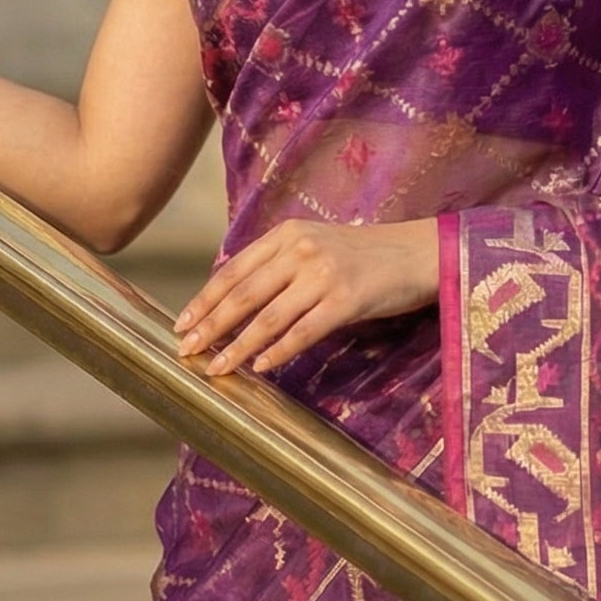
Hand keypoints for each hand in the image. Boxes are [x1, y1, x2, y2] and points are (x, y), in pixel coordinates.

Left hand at [173, 217, 438, 376]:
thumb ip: (279, 263)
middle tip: (185, 349)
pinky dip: (278, 351)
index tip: (182, 323)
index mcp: (287, 234)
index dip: (205, 299)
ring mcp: (323, 274)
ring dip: (237, 346)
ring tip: (215, 367)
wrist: (419, 253)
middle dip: (210, 324)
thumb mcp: (316, 244)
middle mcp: (301, 249)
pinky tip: (260, 367)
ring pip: (268, 317)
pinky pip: (303, 331)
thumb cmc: (365, 256)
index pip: (234, 270)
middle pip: (243, 293)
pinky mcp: (346, 300)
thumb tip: (234, 300)